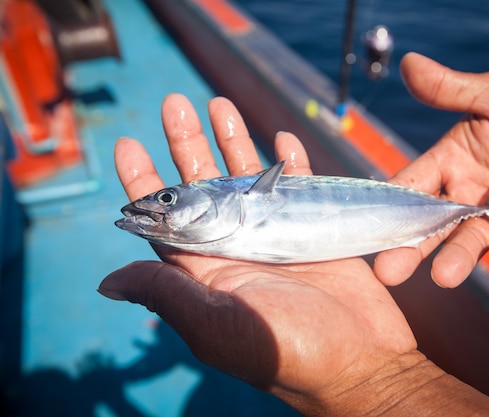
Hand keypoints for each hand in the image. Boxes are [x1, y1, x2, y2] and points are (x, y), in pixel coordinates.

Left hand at [102, 94, 420, 413]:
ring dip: (233, 140)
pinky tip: (281, 136)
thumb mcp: (216, 325)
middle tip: (175, 103)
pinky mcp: (312, 230)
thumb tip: (107, 281)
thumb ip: (167, 294)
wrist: (360, 362)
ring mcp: (275, 236)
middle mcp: (235, 248)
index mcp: (206, 269)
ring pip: (247, 178)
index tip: (129, 143)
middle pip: (203, 186)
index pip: (165, 220)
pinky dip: (289, 160)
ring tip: (220, 102)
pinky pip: (298, 185)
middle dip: (187, 144)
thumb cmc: (287, 351)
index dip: (144, 182)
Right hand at [374, 52, 488, 287]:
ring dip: (455, 260)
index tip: (369, 227)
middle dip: (408, 249)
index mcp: (450, 162)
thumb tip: (407, 62)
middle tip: (388, 273)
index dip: (391, 206)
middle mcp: (464, 195)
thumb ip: (453, 90)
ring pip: (466, 244)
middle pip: (429, 226)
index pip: (412, 186)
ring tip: (445, 276)